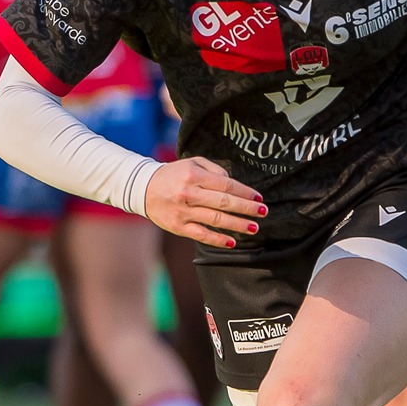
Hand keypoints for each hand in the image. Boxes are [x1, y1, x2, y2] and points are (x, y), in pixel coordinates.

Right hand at [143, 156, 265, 247]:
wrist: (143, 188)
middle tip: (263, 212)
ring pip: (215, 220)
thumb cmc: (173, 175)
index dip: (244, 191)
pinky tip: (232, 242)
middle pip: (223, 202)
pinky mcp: (178, 227)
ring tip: (254, 227)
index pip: (225, 184)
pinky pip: (201, 235)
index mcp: (193, 175)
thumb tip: (233, 184)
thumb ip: (214, 170)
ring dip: (237, 225)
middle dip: (246, 208)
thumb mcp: (192, 163)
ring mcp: (182, 212)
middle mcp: (187, 193)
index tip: (258, 197)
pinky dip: (218, 240)